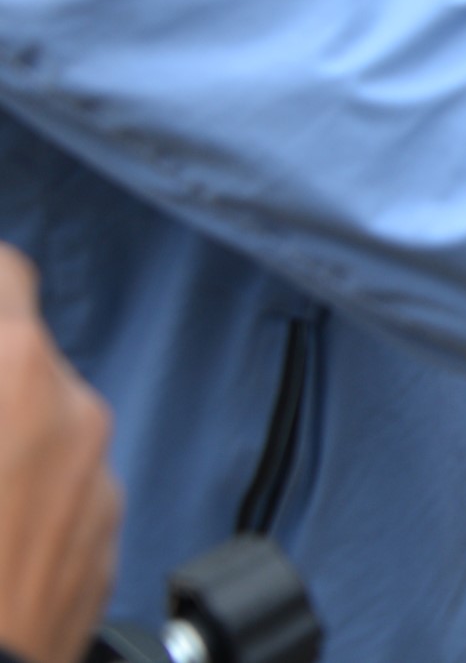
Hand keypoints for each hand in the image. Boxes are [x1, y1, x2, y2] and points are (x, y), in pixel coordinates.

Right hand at [0, 245, 119, 662]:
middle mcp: (79, 413)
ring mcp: (100, 479)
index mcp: (19, 372)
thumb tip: (2, 350)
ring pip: (43, 429)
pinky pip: (62, 490)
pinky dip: (23, 495)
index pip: (4, 274)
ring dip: (3, 440)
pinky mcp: (105, 539)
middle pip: (21, 360)